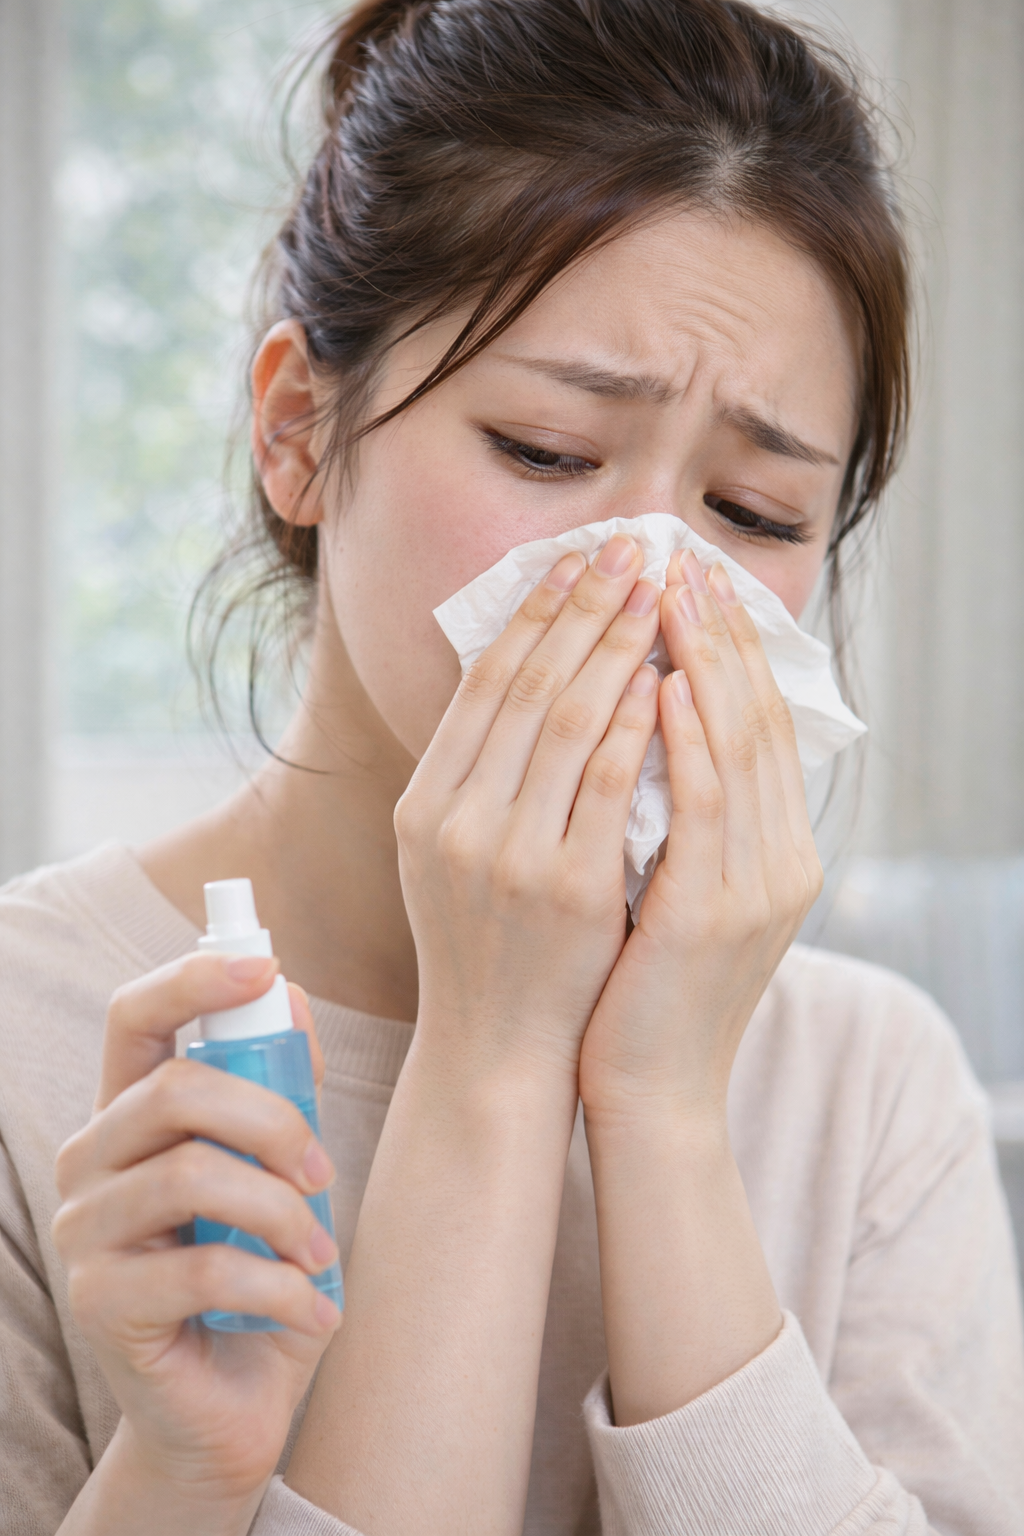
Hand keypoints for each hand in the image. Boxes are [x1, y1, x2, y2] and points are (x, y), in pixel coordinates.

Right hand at [52, 955, 340, 1521]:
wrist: (232, 1408)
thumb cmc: (258, 1278)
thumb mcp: (283, 1175)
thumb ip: (282, 1092)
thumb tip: (289, 994)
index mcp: (130, 1116)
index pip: (133, 1018)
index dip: (192, 979)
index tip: (263, 967)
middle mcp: (91, 1163)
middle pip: (175, 1088)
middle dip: (271, 1118)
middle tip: (323, 1169)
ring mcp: (85, 1233)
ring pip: (191, 1173)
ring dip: (281, 1210)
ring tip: (318, 1251)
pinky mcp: (101, 1303)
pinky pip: (203, 1267)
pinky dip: (280, 1284)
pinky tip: (310, 1308)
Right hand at [395, 533, 661, 1084]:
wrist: (494, 1048)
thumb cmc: (485, 947)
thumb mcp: (449, 855)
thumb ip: (478, 776)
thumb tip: (525, 679)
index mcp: (423, 803)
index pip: (483, 683)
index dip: (533, 612)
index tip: (576, 557)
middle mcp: (454, 819)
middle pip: (526, 684)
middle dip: (583, 605)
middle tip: (630, 546)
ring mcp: (507, 853)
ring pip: (567, 720)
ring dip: (617, 644)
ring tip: (658, 591)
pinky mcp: (565, 887)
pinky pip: (607, 784)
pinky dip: (636, 724)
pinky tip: (662, 679)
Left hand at [579, 548, 823, 1123]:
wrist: (649, 1091)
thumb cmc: (641, 986)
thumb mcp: (673, 888)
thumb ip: (675, 817)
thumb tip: (640, 729)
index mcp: (773, 850)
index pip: (758, 724)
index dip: (729, 649)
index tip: (691, 583)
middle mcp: (780, 858)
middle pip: (757, 718)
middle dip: (719, 634)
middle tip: (683, 558)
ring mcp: (755, 884)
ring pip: (738, 746)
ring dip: (703, 661)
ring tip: (670, 591)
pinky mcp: (714, 910)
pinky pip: (704, 803)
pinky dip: (687, 737)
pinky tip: (661, 681)